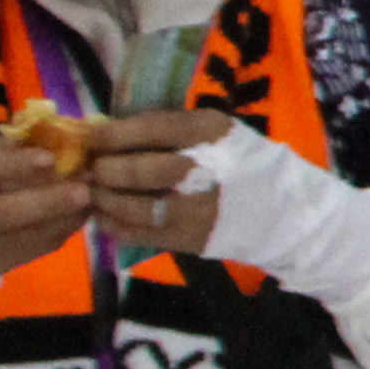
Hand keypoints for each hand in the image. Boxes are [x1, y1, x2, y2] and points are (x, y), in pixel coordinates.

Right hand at [0, 130, 94, 276]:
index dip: (8, 165)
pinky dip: (61, 231)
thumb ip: (8, 146)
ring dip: (60, 218)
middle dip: (42, 202)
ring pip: (16, 239)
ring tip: (91, 198)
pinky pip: (31, 251)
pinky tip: (82, 213)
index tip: (48, 159)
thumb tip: (57, 136)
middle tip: (82, 190)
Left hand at [80, 108, 233, 257]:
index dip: (113, 134)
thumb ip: (170, 129)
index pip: (153, 130)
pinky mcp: (192, 239)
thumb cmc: (241, 162)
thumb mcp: (216, 132)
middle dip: (106, 170)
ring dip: (106, 200)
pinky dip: (115, 226)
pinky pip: (141, 234)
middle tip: (90, 170)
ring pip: (136, 207)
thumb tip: (106, 130)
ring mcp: (199, 209)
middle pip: (141, 170)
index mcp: (213, 133)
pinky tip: (106, 217)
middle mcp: (207, 170)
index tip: (86, 136)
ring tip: (95, 194)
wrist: (283, 211)